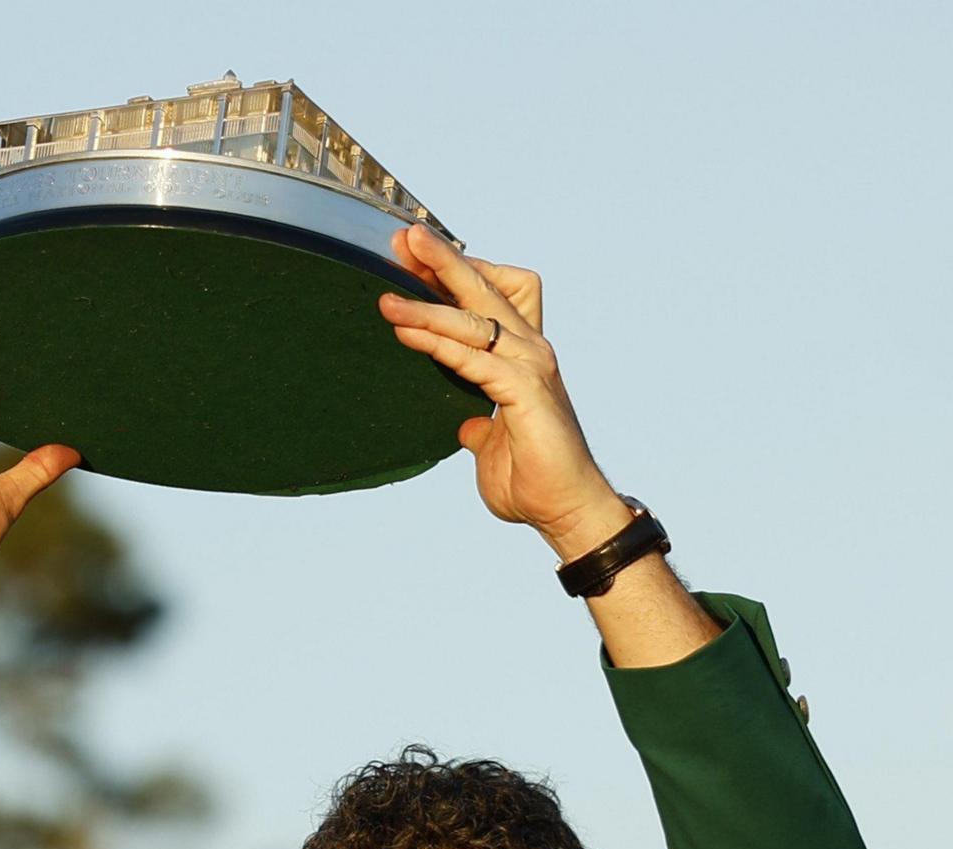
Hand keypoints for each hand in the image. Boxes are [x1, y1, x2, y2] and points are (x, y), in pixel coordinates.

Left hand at [375, 226, 628, 558]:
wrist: (566, 509)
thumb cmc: (534, 481)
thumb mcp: (494, 447)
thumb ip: (480, 428)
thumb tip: (467, 426)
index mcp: (522, 356)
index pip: (488, 297)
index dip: (453, 275)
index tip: (413, 258)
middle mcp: (531, 350)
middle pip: (484, 290)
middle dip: (443, 261)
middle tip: (405, 236)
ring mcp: (531, 367)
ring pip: (474, 321)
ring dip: (427, 304)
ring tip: (386, 295)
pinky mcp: (526, 391)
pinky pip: (474, 359)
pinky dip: (438, 344)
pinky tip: (406, 333)